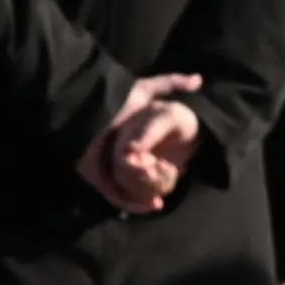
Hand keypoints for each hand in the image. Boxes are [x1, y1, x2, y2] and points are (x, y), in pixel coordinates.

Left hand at [76, 73, 201, 212]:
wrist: (85, 115)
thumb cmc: (113, 102)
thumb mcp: (143, 89)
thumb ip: (169, 83)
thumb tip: (198, 79)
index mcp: (130, 139)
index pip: (150, 155)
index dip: (165, 165)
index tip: (177, 168)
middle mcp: (119, 154)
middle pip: (141, 174)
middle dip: (156, 183)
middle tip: (170, 184)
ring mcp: (108, 168)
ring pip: (131, 187)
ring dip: (147, 196)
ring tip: (161, 198)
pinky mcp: (97, 179)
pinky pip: (117, 196)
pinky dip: (132, 203)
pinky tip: (151, 204)